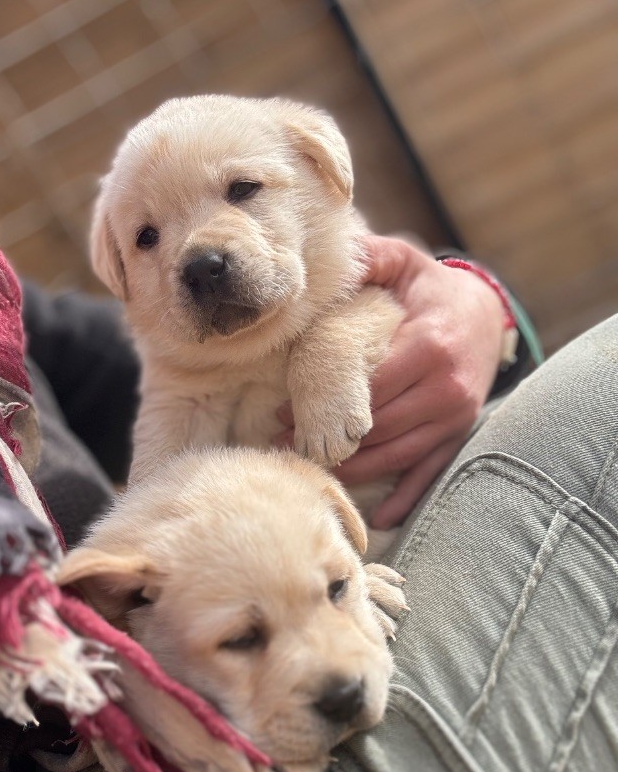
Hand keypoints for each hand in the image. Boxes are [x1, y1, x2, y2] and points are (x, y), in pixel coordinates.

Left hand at [276, 236, 506, 527]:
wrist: (487, 314)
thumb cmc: (433, 290)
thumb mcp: (405, 263)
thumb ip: (371, 258)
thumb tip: (334, 256)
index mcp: (429, 347)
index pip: (369, 388)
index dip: (323, 407)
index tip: (284, 416)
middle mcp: (446, 388)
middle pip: (377, 427)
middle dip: (329, 440)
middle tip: (287, 446)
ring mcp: (455, 417)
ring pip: (396, 455)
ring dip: (354, 468)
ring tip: (312, 469)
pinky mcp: (458, 435)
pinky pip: (429, 472)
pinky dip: (405, 496)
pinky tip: (380, 515)